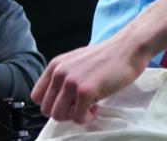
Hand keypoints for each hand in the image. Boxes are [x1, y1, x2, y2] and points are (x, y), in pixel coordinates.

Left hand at [31, 36, 147, 124]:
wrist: (128, 48)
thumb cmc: (108, 56)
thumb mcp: (77, 61)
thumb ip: (65, 76)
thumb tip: (60, 98)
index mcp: (55, 65)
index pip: (37, 96)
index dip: (52, 103)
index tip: (67, 103)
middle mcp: (59, 73)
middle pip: (46, 109)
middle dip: (64, 112)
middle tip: (80, 106)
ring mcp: (71, 82)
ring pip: (58, 116)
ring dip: (74, 116)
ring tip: (89, 107)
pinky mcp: (85, 92)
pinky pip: (78, 118)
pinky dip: (87, 118)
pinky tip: (97, 107)